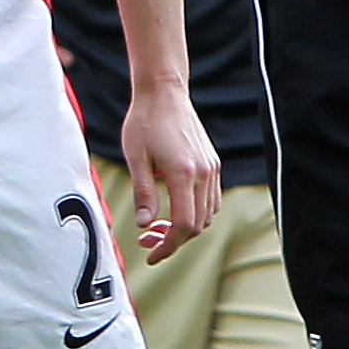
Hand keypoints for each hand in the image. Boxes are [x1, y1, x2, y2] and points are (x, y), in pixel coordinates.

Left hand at [121, 75, 219, 259]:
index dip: (168, 246)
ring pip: (207, 214)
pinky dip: (195, 212)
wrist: (164, 93)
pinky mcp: (212, 164)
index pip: (184, 224)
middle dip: (173, 240)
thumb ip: (143, 193)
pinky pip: (210, 199)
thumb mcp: (136, 158)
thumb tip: (145, 225)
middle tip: (146, 240)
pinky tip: (173, 208)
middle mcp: (203, 173)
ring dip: (185, 227)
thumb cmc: (144, 122)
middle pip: (197, 224)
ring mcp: (211, 168)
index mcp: (183, 173)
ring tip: (157, 226)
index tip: (151, 255)